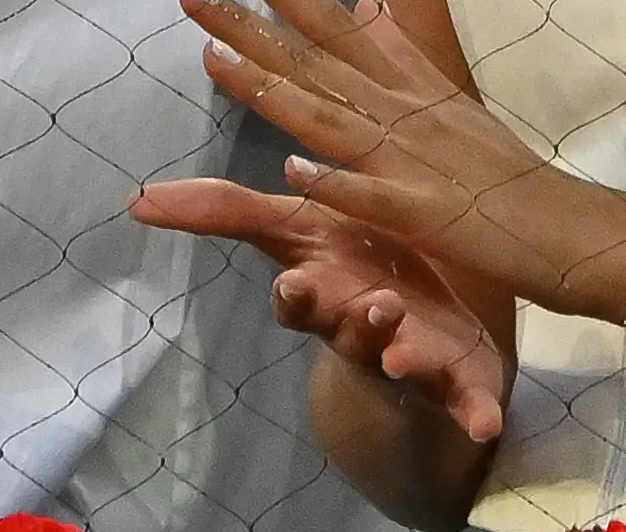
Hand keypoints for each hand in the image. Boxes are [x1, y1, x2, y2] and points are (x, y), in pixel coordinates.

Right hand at [129, 178, 507, 441]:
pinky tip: (488, 424)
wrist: (413, 332)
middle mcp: (362, 332)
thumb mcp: (292, 233)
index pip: (298, 300)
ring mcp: (409, 361)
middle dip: (359, 326)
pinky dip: (476, 414)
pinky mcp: (456, 386)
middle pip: (352, 334)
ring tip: (411, 355)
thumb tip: (137, 200)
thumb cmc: (348, 269)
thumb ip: (225, 213)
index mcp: (324, 295)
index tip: (293, 287)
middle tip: (374, 308)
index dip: (294, 297)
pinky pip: (467, 406)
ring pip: (405, 364)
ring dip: (408, 360)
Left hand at [182, 0, 625, 311]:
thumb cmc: (509, 174)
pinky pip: (376, 199)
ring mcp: (416, 161)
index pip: (335, 25)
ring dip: (274, 90)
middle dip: (253, 24)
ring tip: (215, 59)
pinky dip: (337, 184)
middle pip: (318, 62)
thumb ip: (403, 53)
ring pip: (332, 119)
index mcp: (409, 88)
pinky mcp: (430, 215)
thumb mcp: (452, 101)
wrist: (578, 229)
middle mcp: (406, 112)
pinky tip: (295, 172)